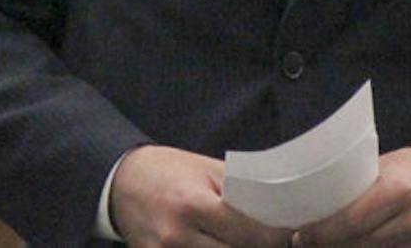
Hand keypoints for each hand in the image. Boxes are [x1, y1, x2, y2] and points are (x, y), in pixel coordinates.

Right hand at [109, 144, 291, 246]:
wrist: (123, 181)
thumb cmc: (170, 171)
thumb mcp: (207, 170)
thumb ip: (240, 191)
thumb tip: (278, 210)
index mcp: (192, 204)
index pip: (246, 231)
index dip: (274, 236)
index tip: (287, 232)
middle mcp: (177, 236)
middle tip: (272, 239)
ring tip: (247, 242)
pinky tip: (221, 245)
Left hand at [295, 147, 410, 246]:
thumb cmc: (409, 172)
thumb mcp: (383, 170)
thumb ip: (355, 191)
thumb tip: (311, 207)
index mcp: (398, 188)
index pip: (349, 220)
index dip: (320, 233)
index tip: (300, 235)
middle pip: (356, 245)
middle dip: (327, 247)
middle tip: (305, 242)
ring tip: (329, 244)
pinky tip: (354, 246)